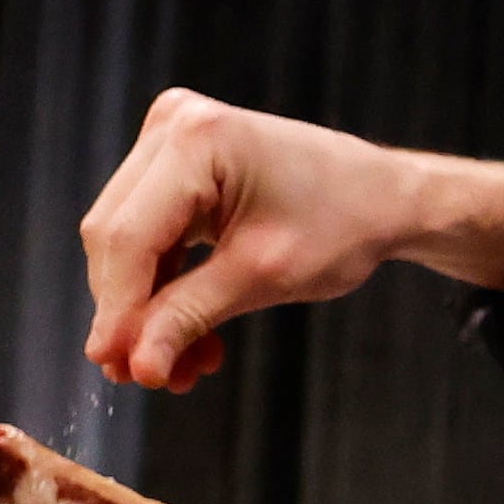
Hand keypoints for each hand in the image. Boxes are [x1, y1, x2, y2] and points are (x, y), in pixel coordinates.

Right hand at [77, 89, 503, 392]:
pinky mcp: (176, 167)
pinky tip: (190, 338)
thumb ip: (191, 316)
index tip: (116, 366)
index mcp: (199, 139)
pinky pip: (151, 236)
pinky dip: (167, 290)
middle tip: (147, 376)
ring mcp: (172, 141)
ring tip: (180, 368)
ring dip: (151, 310)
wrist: (387, 199)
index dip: (118, 308)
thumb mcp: (266, 275)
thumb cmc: (346, 223)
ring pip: (131, 243)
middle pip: (119, 238)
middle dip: (133, 313)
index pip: (130, 236)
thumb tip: (136, 365)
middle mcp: (175, 126)